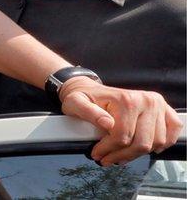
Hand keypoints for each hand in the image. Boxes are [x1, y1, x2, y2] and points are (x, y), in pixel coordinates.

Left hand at [59, 77, 181, 165]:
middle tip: (107, 159)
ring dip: (138, 154)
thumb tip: (107, 123)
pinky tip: (148, 148)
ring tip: (121, 155)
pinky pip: (173, 131)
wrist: (90, 89)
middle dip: (122, 155)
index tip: (97, 154)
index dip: (108, 150)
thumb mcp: (75, 102)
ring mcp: (157, 105)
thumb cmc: (83, 97)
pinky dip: (163, 143)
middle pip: (141, 143)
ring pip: (155, 143)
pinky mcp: (164, 110)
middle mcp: (146, 101)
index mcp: (126, 100)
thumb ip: (88, 112)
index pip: (123, 136)